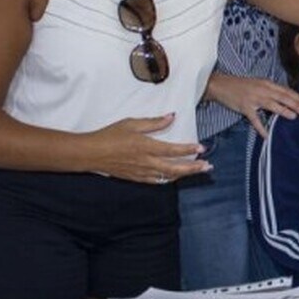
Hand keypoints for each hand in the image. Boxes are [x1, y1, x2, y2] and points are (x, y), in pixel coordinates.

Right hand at [86, 114, 209, 184]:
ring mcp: (141, 172)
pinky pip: (157, 181)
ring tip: (198, 171)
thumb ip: (154, 122)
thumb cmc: (109, 136)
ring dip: (184, 174)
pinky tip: (176, 177)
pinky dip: (169, 179)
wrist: (90, 153)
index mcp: (146, 147)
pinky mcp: (136, 178)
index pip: (173, 150)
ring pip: (168, 176)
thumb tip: (171, 116)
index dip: (189, 149)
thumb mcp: (132, 123)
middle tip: (208, 166)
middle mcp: (146, 162)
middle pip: (175, 168)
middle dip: (194, 168)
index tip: (202, 148)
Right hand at [204, 73, 298, 137]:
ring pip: (272, 105)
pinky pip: (254, 119)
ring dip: (284, 111)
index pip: (286, 91)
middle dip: (296, 104)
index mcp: (267, 83)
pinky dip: (261, 128)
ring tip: (295, 117)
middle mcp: (262, 89)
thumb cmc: (241, 85)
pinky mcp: (244, 107)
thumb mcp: (258, 84)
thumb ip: (271, 90)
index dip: (298, 97)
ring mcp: (253, 98)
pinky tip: (267, 135)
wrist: (221, 84)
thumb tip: (286, 99)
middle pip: (283, 97)